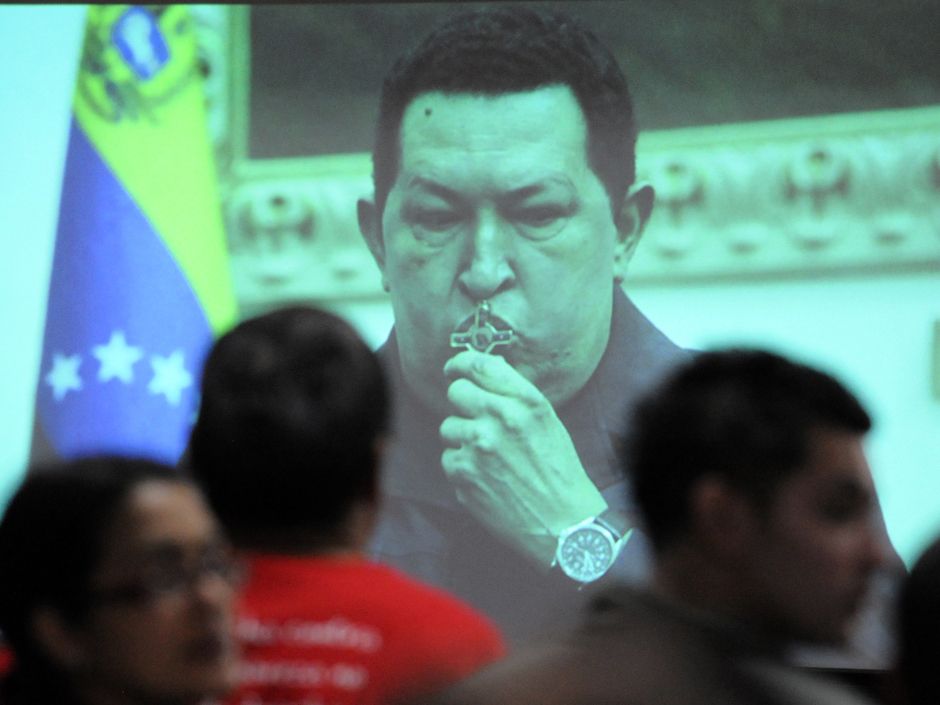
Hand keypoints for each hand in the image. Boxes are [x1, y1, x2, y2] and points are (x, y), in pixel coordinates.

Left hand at [440, 350, 607, 565]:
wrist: (562, 524)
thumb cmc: (558, 471)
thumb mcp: (547, 422)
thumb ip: (514, 396)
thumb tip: (481, 370)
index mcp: (526, 401)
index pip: (479, 365)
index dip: (460, 364)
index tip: (454, 370)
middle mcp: (500, 418)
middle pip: (456, 392)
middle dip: (463, 404)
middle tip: (477, 421)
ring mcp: (478, 446)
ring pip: (448, 427)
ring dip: (462, 439)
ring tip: (488, 458)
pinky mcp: (463, 473)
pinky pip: (448, 458)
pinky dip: (461, 467)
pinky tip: (485, 478)